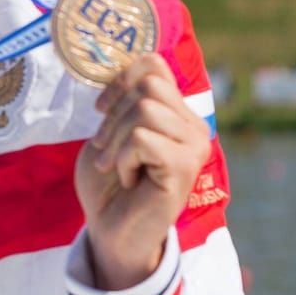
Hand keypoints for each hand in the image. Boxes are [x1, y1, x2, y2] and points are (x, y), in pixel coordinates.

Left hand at [73, 54, 211, 289]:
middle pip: (148, 85)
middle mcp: (192, 125)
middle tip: (106, 148)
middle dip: (112, 116)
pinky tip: (128, 180)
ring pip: (144, 110)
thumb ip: (124, 101)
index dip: (120, 80)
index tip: (102, 109)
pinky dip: (123, 159)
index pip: (153, 65)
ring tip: (117, 167)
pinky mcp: (185, 165)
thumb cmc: (108, 183)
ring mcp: (193, 145)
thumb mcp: (109, 132)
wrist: (109, 230)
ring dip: (115, 141)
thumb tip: (129, 70)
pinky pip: (142, 138)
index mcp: (175, 112)